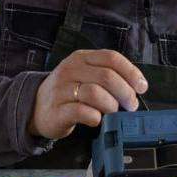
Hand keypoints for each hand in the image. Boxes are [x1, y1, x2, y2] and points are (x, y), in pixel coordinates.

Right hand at [28, 50, 147, 140]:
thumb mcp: (84, 75)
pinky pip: (81, 112)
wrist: (35, 107)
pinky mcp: (57, 110)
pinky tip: (97, 119)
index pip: (111, 57)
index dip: (131, 72)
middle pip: (106, 76)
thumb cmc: (68, 92)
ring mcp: (62, 89)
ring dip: (111, 105)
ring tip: (112, 112)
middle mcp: (70, 70)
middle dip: (125, 92)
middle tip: (131, 105)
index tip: (141, 87)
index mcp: (81, 58)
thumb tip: (135, 88)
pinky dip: (95, 117)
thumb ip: (106, 76)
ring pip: (95, 93)